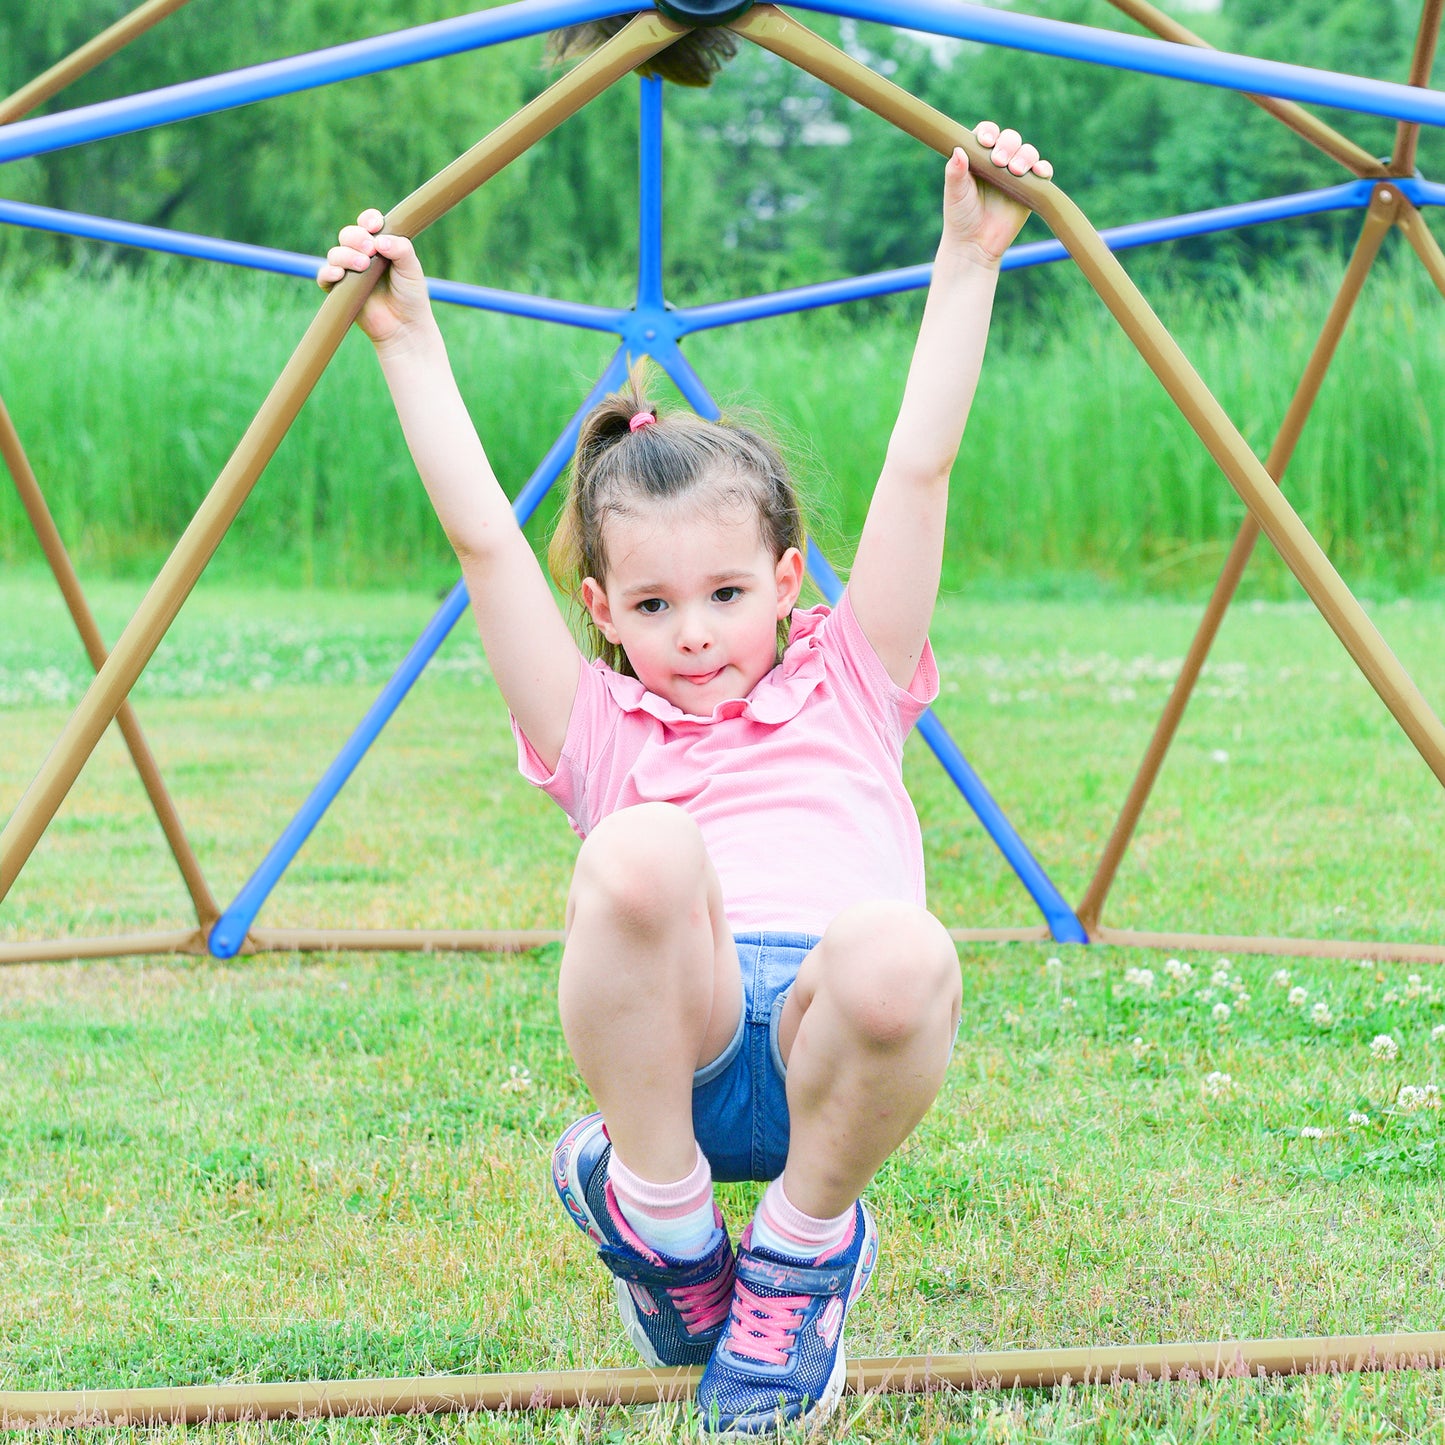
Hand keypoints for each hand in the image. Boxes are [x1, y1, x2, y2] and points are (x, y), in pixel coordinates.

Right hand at [316, 209, 433, 349]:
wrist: (405, 326)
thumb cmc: (410, 296)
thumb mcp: (412, 269)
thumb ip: (401, 249)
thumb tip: (378, 240)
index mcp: (379, 245)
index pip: (367, 223)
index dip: (368, 220)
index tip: (376, 226)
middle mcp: (362, 255)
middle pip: (348, 235)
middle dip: (357, 238)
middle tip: (371, 249)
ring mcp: (349, 272)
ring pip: (336, 253)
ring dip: (347, 255)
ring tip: (363, 265)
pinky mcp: (339, 290)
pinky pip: (324, 276)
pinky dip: (329, 272)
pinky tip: (340, 274)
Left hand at [941, 121, 1052, 266]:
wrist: (974, 245)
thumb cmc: (960, 217)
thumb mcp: (954, 193)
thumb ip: (954, 172)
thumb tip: (958, 150)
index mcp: (979, 156)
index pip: (987, 133)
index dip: (988, 133)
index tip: (985, 143)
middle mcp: (999, 161)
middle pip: (1011, 139)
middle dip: (1008, 144)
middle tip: (999, 162)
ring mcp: (1016, 174)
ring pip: (1028, 152)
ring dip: (1025, 156)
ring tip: (1014, 170)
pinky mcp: (1031, 189)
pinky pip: (1043, 172)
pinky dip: (1043, 169)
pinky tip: (1038, 173)